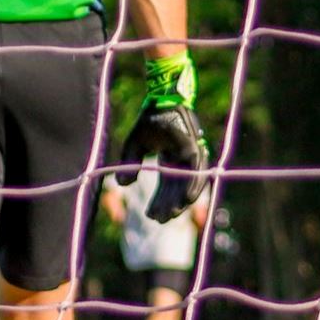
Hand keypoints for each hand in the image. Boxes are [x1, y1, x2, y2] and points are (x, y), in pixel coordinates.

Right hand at [116, 54, 207, 223]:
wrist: (161, 98)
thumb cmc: (150, 119)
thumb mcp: (135, 145)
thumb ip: (129, 164)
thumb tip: (122, 185)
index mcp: (170, 158)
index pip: (166, 186)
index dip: (158, 201)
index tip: (150, 215)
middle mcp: (182, 160)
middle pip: (176, 189)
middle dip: (168, 206)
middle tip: (159, 221)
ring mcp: (191, 155)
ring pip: (188, 185)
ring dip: (180, 202)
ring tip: (170, 215)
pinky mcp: (195, 150)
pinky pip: (196, 174)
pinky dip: (192, 188)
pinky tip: (185, 201)